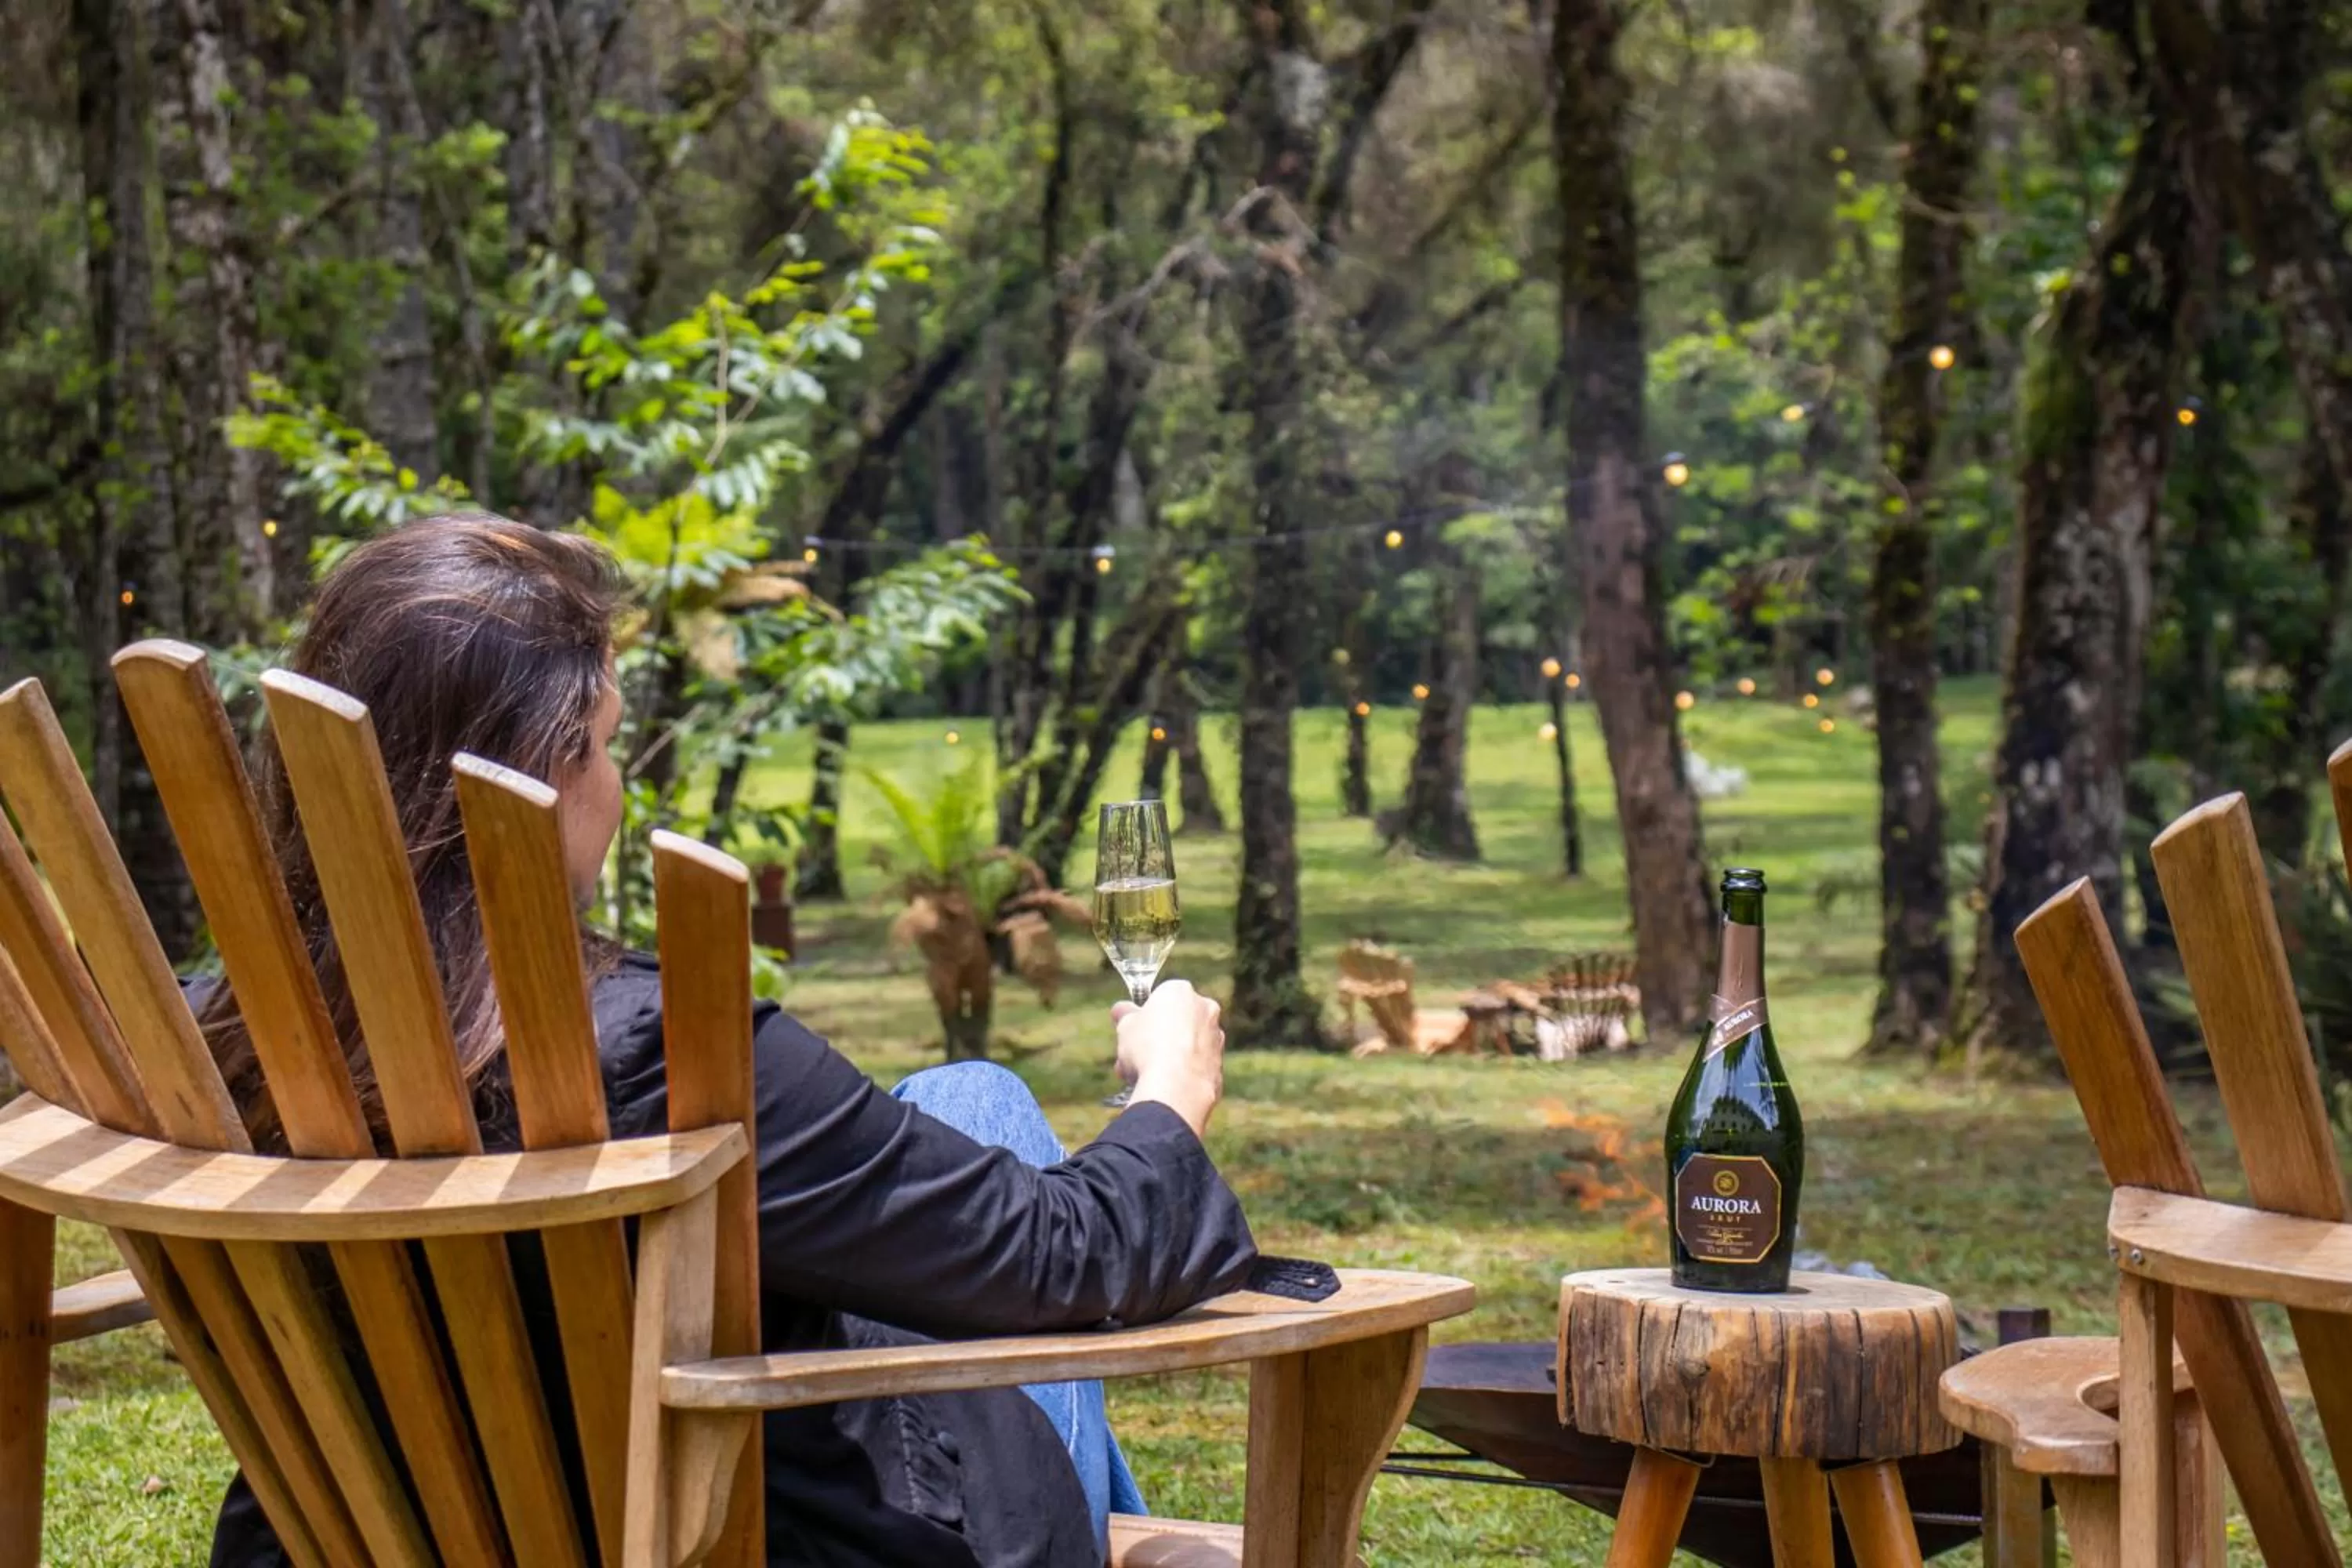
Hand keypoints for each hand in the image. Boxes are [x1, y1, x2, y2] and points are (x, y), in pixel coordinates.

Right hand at [1112, 980, 1224, 1137]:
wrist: (1175, 1087)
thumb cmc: (1148, 1048)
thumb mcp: (1125, 1025)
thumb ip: (1125, 1014)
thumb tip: (1121, 1010)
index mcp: (1181, 991)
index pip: (1160, 998)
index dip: (1143, 1015)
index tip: (1131, 1029)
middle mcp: (1205, 1010)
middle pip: (1175, 1022)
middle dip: (1154, 1038)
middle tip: (1132, 1055)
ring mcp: (1216, 1039)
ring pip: (1184, 1046)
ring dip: (1165, 1058)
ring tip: (1140, 1076)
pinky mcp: (1219, 1067)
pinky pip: (1193, 1067)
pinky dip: (1181, 1074)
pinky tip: (1163, 1087)